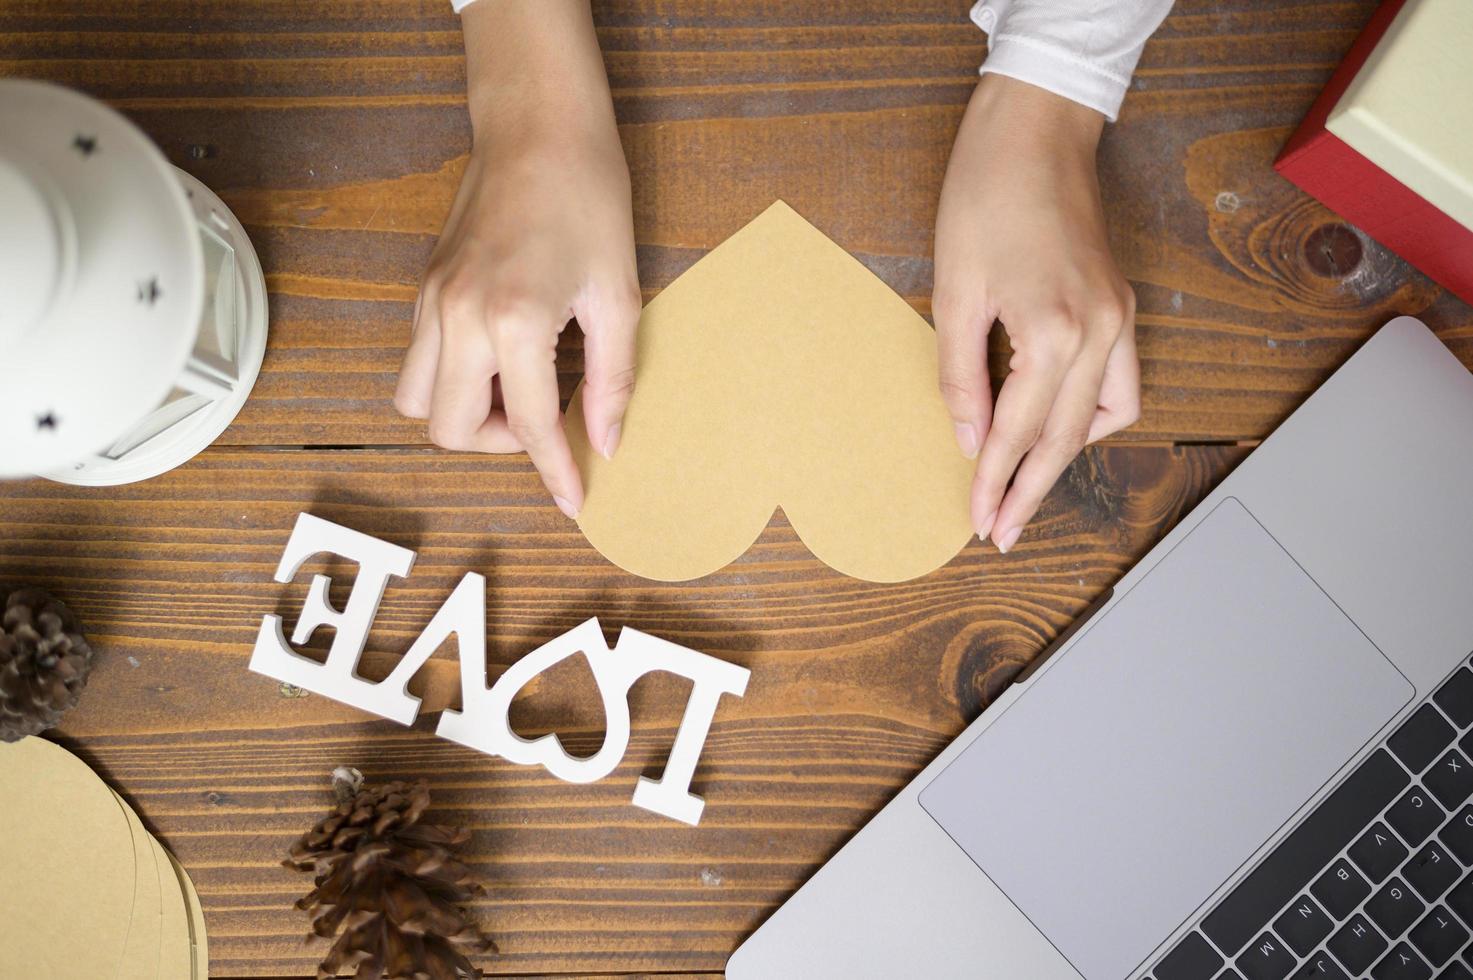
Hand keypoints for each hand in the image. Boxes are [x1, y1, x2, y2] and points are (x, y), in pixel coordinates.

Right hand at [394, 0, 639, 518]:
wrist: (538, 129)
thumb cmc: (588, 199)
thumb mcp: (617, 295)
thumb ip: (611, 378)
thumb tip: (605, 440)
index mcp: (514, 321)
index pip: (531, 426)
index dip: (555, 471)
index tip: (573, 499)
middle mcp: (458, 318)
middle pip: (449, 431)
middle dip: (498, 442)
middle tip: (542, 418)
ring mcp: (431, 303)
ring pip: (417, 402)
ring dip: (465, 413)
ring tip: (516, 388)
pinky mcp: (422, 289)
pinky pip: (419, 363)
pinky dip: (454, 380)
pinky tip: (501, 356)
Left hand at [933, 74, 1139, 552]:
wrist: (1035, 131)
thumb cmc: (985, 197)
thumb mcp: (953, 292)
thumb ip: (961, 375)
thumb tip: (969, 437)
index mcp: (1054, 330)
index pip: (1020, 431)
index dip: (994, 481)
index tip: (978, 521)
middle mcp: (1100, 331)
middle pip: (1069, 438)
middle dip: (1032, 490)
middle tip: (1004, 533)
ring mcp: (1120, 318)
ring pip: (1105, 417)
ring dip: (1067, 456)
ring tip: (1025, 483)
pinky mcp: (1123, 306)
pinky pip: (1122, 383)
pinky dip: (1093, 415)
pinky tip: (1058, 423)